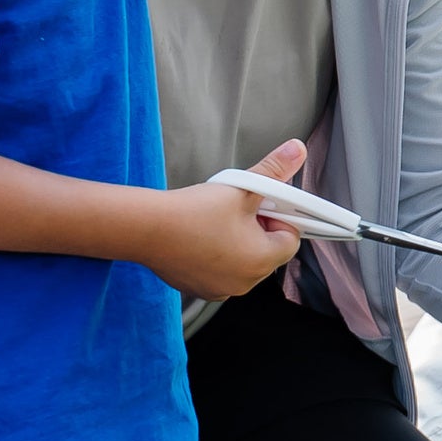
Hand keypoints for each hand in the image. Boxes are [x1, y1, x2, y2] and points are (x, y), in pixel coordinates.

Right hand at [142, 137, 309, 299]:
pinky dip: (216, 257)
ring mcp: (220, 290)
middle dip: (259, 231)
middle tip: (236, 212)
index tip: (259, 205)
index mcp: (262, 260)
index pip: (290, 239)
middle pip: (268, 253)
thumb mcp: (242, 187)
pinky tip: (201, 238)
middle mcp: (245, 283)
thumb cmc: (193, 211)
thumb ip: (274, 170)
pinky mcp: (199, 290)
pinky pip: (220, 273)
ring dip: (238, 245)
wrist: (145, 228)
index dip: (278, 218)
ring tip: (216, 224)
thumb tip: (297, 150)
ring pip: (243, 263)